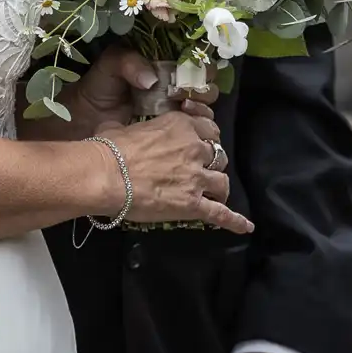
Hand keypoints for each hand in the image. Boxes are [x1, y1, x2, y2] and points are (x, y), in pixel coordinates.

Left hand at [58, 45, 217, 137]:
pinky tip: (182, 127)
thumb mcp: (112, 65)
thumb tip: (151, 80)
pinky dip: (195, 131)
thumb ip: (130, 63)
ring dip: (202, 110)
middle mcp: (175, 90)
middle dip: (203, 91)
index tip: (189, 76)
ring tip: (183, 109)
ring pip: (204, 111)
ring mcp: (174, 114)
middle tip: (186, 96)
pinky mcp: (170, 136)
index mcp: (166, 68)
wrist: (81, 120)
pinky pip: (192, 134)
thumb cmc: (97, 88)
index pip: (196, 65)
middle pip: (206, 88)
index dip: (199, 69)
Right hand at [105, 105, 251, 233]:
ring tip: (214, 195)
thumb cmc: (109, 150)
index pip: (207, 127)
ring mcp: (197, 177)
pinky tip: (245, 227)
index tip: (201, 143)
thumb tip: (116, 129)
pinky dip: (235, 221)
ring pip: (222, 182)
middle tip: (201, 171)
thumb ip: (132, 129)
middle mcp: (195, 148)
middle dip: (211, 163)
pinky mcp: (193, 204)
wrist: (106, 176)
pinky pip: (221, 214)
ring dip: (219, 188)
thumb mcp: (122, 127)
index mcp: (180, 125)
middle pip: (217, 154)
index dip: (206, 137)